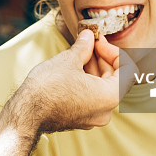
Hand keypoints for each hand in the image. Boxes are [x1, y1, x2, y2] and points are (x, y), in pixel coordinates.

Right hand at [7, 29, 138, 135]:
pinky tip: (73, 69)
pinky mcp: (80, 119)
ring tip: (79, 53)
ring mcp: (93, 118)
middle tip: (88, 44)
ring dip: (94, 69)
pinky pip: (91, 98)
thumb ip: (84, 47)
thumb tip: (88, 36)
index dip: (115, 52)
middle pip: (116, 79)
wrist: (26, 113)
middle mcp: (106, 111)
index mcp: (110, 96)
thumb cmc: (48, 87)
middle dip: (103, 59)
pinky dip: (87, 82)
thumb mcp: (68, 60)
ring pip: (102, 88)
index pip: (129, 70)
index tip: (97, 43)